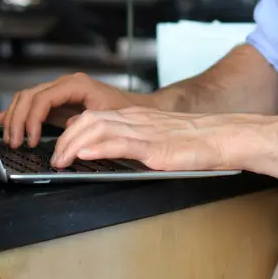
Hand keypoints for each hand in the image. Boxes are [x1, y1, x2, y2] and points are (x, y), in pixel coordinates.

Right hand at [0, 73, 144, 148]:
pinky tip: (2, 121)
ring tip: (12, 140)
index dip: (32, 120)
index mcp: (76, 85)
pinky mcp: (57, 100)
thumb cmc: (125, 112)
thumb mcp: (106, 120)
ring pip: (26, 98)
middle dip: (18, 120)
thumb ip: (83, 127)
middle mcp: (65, 84)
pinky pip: (32, 102)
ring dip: (15, 118)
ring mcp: (60, 90)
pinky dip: (16, 112)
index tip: (31, 140)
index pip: (43, 98)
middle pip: (29, 96)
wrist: (138, 107)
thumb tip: (63, 140)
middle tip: (16, 143)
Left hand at [50, 106, 254, 171]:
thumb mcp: (159, 137)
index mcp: (137, 118)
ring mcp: (145, 132)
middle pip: (89, 120)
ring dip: (73, 145)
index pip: (94, 117)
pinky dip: (98, 147)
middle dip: (65, 139)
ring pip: (99, 128)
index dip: (71, 131)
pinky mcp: (155, 147)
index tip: (60, 148)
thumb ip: (136, 141)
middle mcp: (137, 120)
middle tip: (54, 159)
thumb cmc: (197, 142)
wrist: (223, 137)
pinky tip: (85, 154)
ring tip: (61, 161)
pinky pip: (121, 143)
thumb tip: (111, 153)